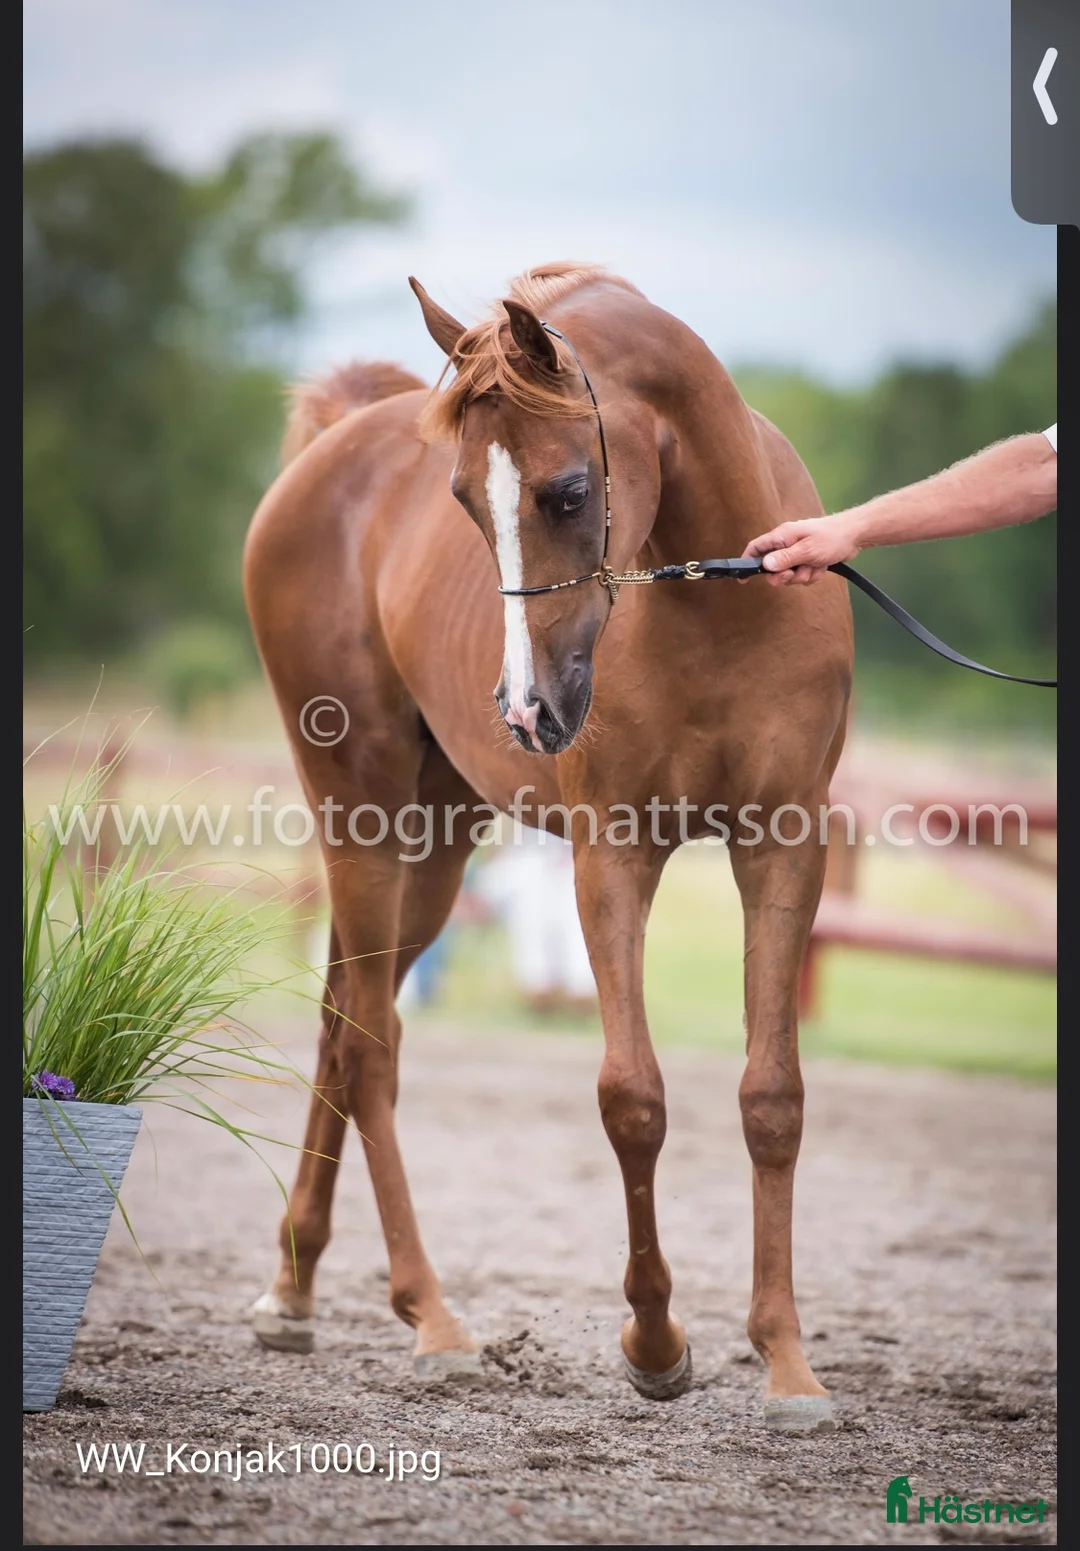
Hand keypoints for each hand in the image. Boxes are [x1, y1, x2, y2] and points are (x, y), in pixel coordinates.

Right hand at [741, 514, 861, 586]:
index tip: (743, 578)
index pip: (756, 548)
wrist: (854, 536)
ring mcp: (797, 553)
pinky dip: (812, 574)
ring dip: (803, 575)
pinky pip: (803, 575)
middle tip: (794, 574)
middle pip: (772, 568)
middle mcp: (786, 544)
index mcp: (781, 537)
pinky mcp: (807, 560)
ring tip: (815, 565)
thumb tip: (765, 565)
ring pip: (790, 575)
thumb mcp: (806, 550)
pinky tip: (822, 566)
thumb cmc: (831, 537)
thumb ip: (785, 558)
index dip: (747, 562)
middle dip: (784, 576)